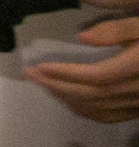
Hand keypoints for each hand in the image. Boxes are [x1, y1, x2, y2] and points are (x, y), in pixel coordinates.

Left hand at [23, 16, 138, 122]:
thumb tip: (81, 38)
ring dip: (67, 99)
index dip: (66, 74)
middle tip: (30, 75)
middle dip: (58, 86)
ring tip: (43, 85)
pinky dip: (86, 111)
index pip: (97, 76)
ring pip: (101, 108)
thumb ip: (116, 30)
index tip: (39, 67)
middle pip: (94, 94)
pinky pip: (111, 116)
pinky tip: (68, 101)